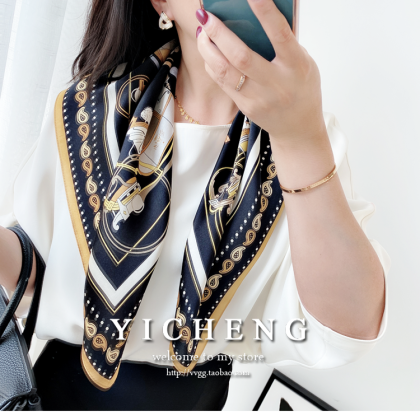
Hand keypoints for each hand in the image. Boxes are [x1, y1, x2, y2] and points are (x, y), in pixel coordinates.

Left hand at [196, 0, 326, 145]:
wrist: (298, 129)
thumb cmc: (302, 89)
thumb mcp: (304, 63)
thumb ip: (286, 43)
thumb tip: (259, 16)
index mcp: (297, 66)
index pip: (280, 35)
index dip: (265, 12)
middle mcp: (277, 84)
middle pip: (241, 56)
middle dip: (219, 33)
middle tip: (205, 15)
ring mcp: (258, 98)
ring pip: (225, 71)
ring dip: (208, 49)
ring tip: (202, 32)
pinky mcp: (245, 107)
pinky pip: (222, 82)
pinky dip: (212, 64)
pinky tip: (209, 51)